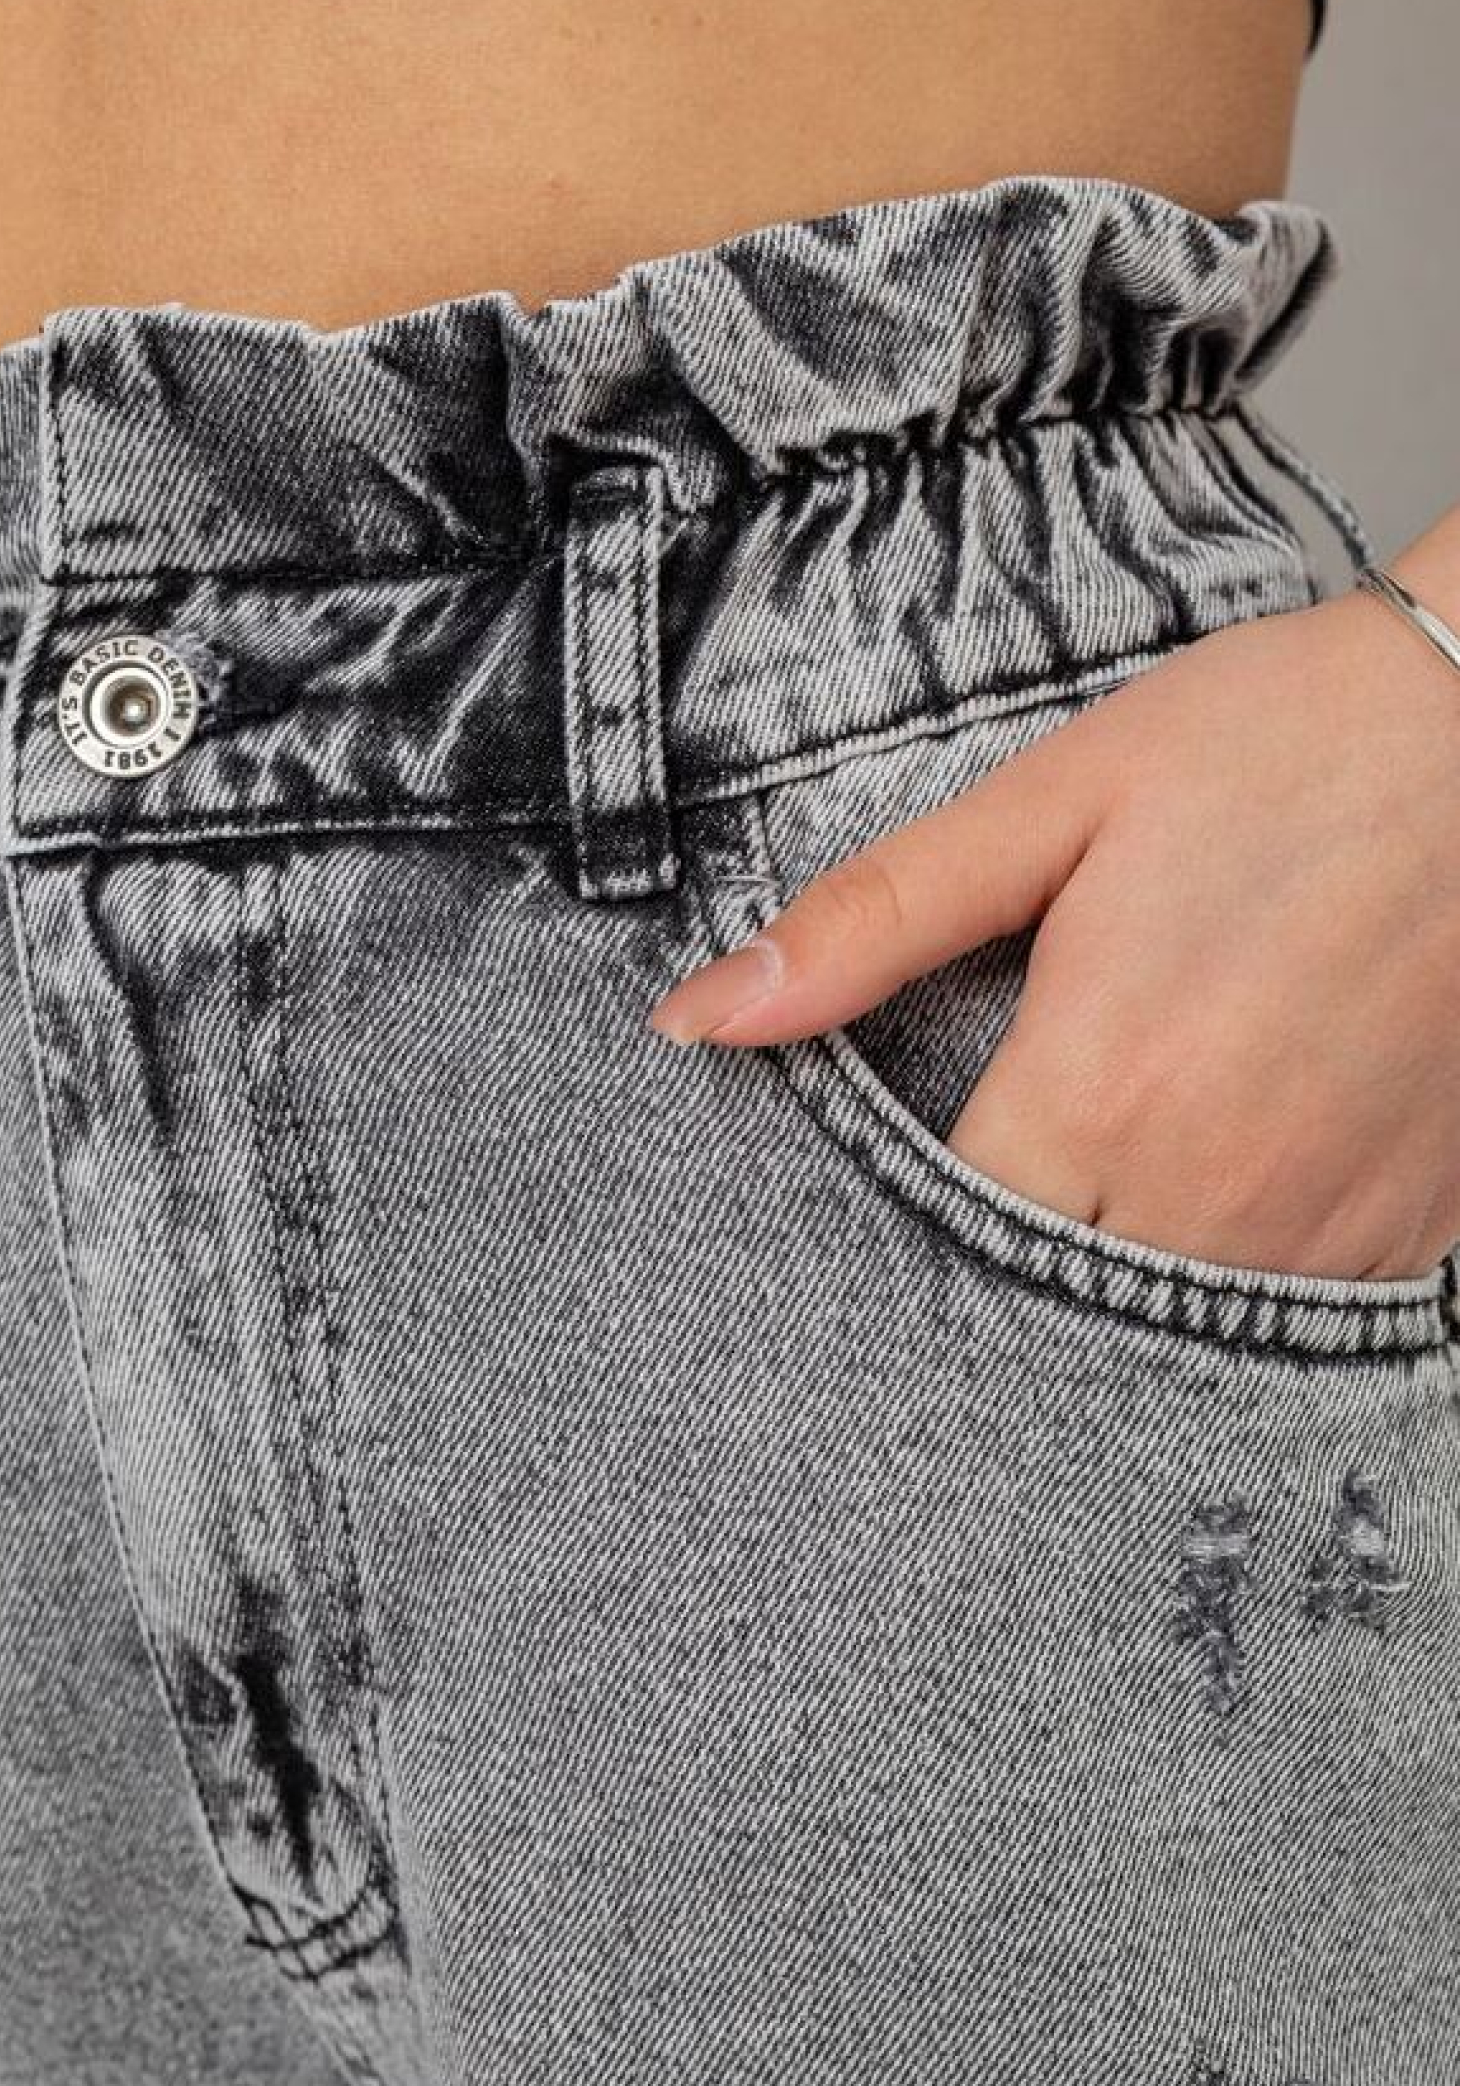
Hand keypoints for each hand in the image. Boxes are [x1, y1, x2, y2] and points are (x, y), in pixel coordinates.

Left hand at [648, 572, 1459, 1281]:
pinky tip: (1200, 1206)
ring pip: (1162, 1338)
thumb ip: (869, 928)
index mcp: (1099, 1097)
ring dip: (1102, 1289)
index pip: (934, 1250)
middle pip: (1039, 1314)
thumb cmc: (1279, 747)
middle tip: (955, 1215)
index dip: (880, 1240)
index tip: (859, 1205)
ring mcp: (1321, 1229)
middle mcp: (1211, 1196)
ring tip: (1084, 1202)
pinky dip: (1228, 1285)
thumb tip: (696, 1019)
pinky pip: (1287, 1320)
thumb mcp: (1051, 807)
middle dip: (980, 1278)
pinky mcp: (1412, 1232)